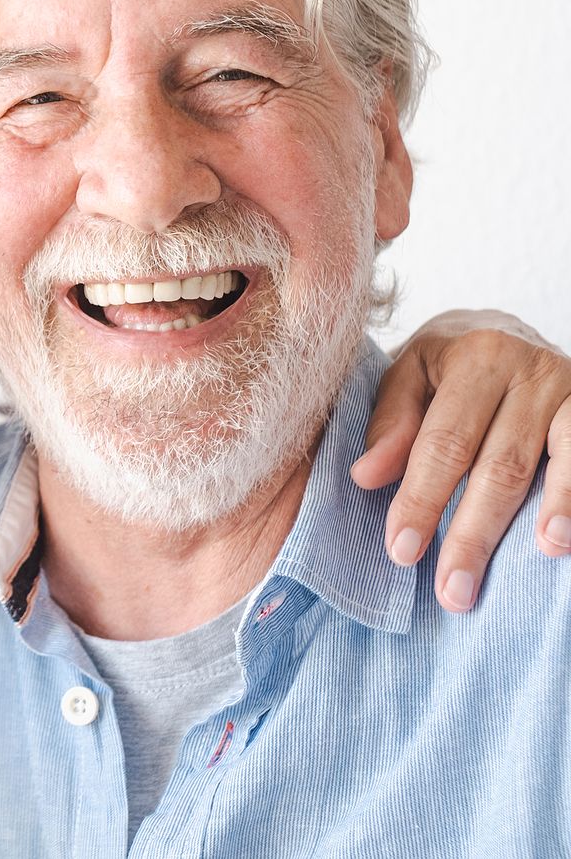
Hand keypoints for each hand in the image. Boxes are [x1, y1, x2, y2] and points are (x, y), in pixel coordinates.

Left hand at [352, 310, 570, 612]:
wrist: (508, 328)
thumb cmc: (448, 364)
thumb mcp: (410, 374)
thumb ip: (391, 423)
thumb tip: (366, 477)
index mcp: (472, 357)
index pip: (443, 442)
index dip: (421, 499)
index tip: (402, 551)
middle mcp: (528, 370)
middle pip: (499, 464)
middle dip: (474, 532)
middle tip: (453, 589)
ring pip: (556, 463)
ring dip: (547, 516)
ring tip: (539, 556)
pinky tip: (565, 537)